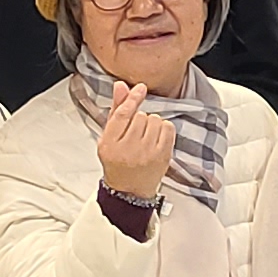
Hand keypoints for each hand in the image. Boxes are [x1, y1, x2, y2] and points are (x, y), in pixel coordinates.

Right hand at [93, 81, 171, 202]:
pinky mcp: (162, 156)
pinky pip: (168, 128)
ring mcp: (147, 154)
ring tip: (145, 137)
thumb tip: (121, 85)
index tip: (140, 88)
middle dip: (139, 120)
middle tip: (135, 135)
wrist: (129, 190)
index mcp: (110, 144)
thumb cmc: (118, 162)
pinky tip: (156, 138)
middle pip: (140, 116)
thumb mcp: (109, 137)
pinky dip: (164, 129)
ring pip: (155, 120)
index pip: (123, 114)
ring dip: (152, 124)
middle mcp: (128, 149)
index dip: (132, 98)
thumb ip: (116, 110)